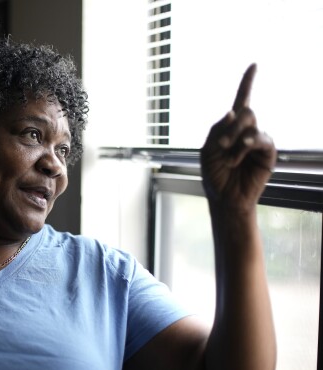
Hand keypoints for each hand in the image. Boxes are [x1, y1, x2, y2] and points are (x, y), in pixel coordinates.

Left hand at [200, 64, 276, 211]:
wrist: (224, 197)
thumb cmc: (214, 175)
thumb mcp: (207, 150)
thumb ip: (216, 129)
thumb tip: (232, 111)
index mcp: (230, 128)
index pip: (240, 101)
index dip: (247, 83)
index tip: (254, 65)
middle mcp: (247, 131)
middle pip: (245, 111)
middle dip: (230, 126)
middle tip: (221, 145)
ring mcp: (258, 141)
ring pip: (250, 123)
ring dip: (234, 140)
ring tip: (229, 159)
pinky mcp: (268, 152)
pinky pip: (260, 139)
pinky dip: (245, 146)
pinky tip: (238, 157)